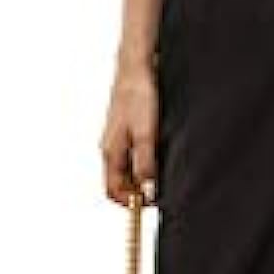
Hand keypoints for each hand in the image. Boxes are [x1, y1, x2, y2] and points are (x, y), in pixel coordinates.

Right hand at [99, 55, 159, 206]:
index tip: (150, 205)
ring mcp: (117, 138)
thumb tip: (147, 191)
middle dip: (137, 192)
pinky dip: (145, 161)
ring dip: (142, 176)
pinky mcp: (126, 129)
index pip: (113, 190)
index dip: (129, 203)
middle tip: (161, 193)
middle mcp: (110, 147)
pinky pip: (132, 154)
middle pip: (119, 182)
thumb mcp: (146, 133)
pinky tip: (160, 155)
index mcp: (110, 152)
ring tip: (164, 175)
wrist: (137, 68)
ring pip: (126, 168)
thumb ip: (145, 163)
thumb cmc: (138, 96)